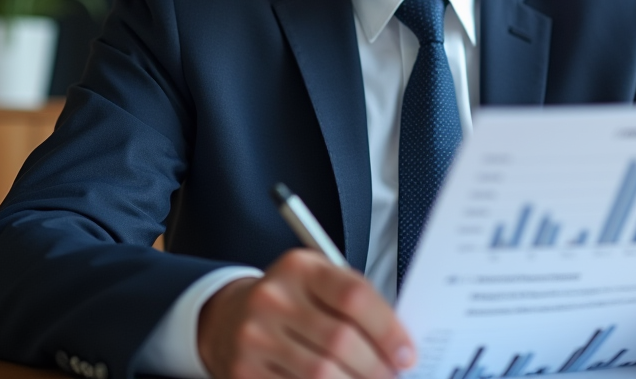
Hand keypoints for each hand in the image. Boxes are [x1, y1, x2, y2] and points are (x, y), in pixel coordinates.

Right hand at [198, 249, 415, 378]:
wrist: (228, 317)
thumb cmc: (289, 300)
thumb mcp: (318, 283)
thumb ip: (356, 304)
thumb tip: (398, 342)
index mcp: (300, 268)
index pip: (353, 296)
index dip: (388, 329)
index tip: (407, 353)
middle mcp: (273, 298)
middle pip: (340, 340)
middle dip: (376, 366)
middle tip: (393, 376)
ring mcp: (254, 336)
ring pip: (320, 374)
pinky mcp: (244, 370)